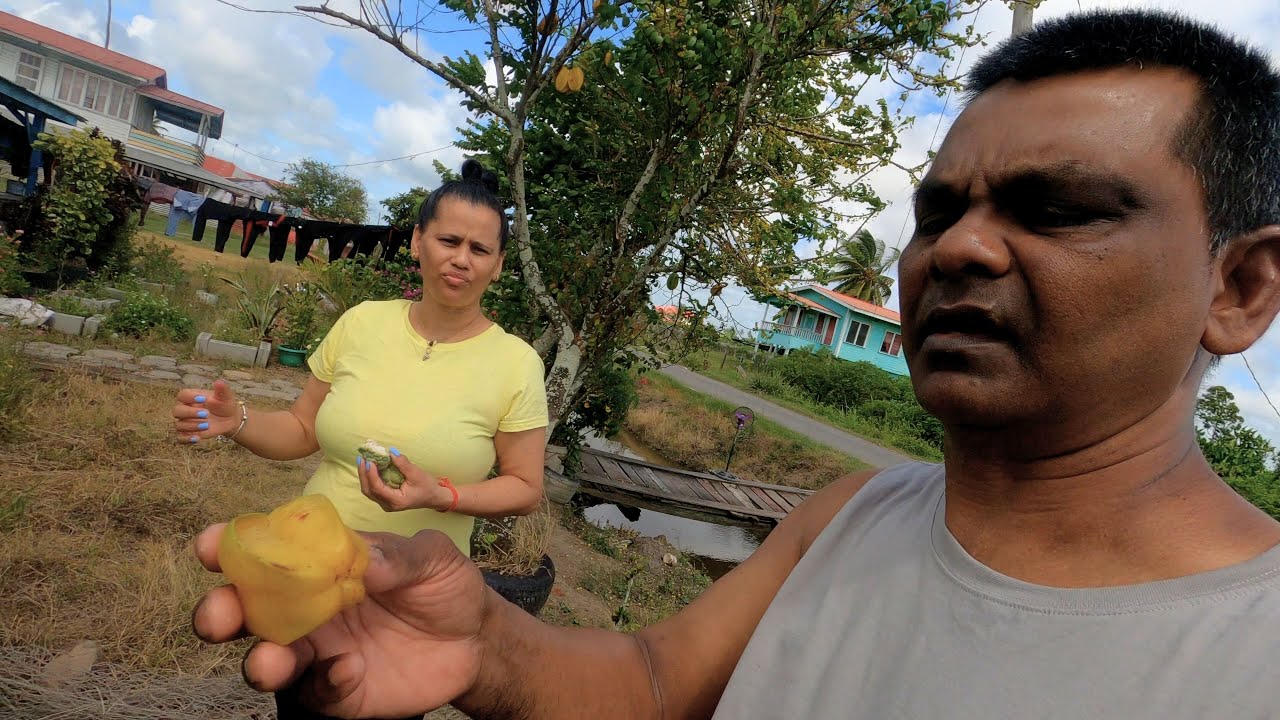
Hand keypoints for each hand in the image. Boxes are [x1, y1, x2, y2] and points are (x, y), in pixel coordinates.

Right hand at [172, 379, 240, 443]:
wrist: (230, 418)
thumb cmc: (225, 404)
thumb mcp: (225, 396)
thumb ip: (222, 389)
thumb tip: (220, 381)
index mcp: (192, 397)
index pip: (182, 395)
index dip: (189, 397)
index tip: (203, 399)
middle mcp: (186, 409)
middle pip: (177, 410)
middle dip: (190, 413)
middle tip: (206, 414)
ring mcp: (186, 422)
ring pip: (179, 425)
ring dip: (192, 426)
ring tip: (207, 425)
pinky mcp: (188, 433)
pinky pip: (180, 438)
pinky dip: (186, 439)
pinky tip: (197, 438)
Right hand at [191, 523, 487, 717]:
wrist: (476, 637)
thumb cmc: (444, 584)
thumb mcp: (434, 557)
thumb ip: (401, 556)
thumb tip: (366, 564)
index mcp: (319, 565)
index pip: (264, 553)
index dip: (229, 548)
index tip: (211, 547)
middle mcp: (307, 609)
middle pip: (245, 613)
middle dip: (219, 613)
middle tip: (219, 617)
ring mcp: (321, 652)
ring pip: (268, 661)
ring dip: (260, 662)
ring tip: (271, 661)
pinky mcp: (341, 691)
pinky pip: (318, 693)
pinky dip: (325, 683)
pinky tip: (349, 668)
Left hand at [358, 449, 455, 512]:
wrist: (434, 497)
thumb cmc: (427, 487)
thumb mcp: (417, 474)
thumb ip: (403, 464)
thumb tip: (390, 452)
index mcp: (396, 501)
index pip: (377, 488)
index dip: (371, 474)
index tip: (369, 461)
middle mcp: (387, 505)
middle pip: (368, 490)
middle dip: (363, 474)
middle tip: (362, 458)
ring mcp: (385, 503)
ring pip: (369, 490)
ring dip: (364, 475)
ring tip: (363, 460)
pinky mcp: (386, 499)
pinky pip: (373, 489)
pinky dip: (369, 478)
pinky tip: (369, 467)